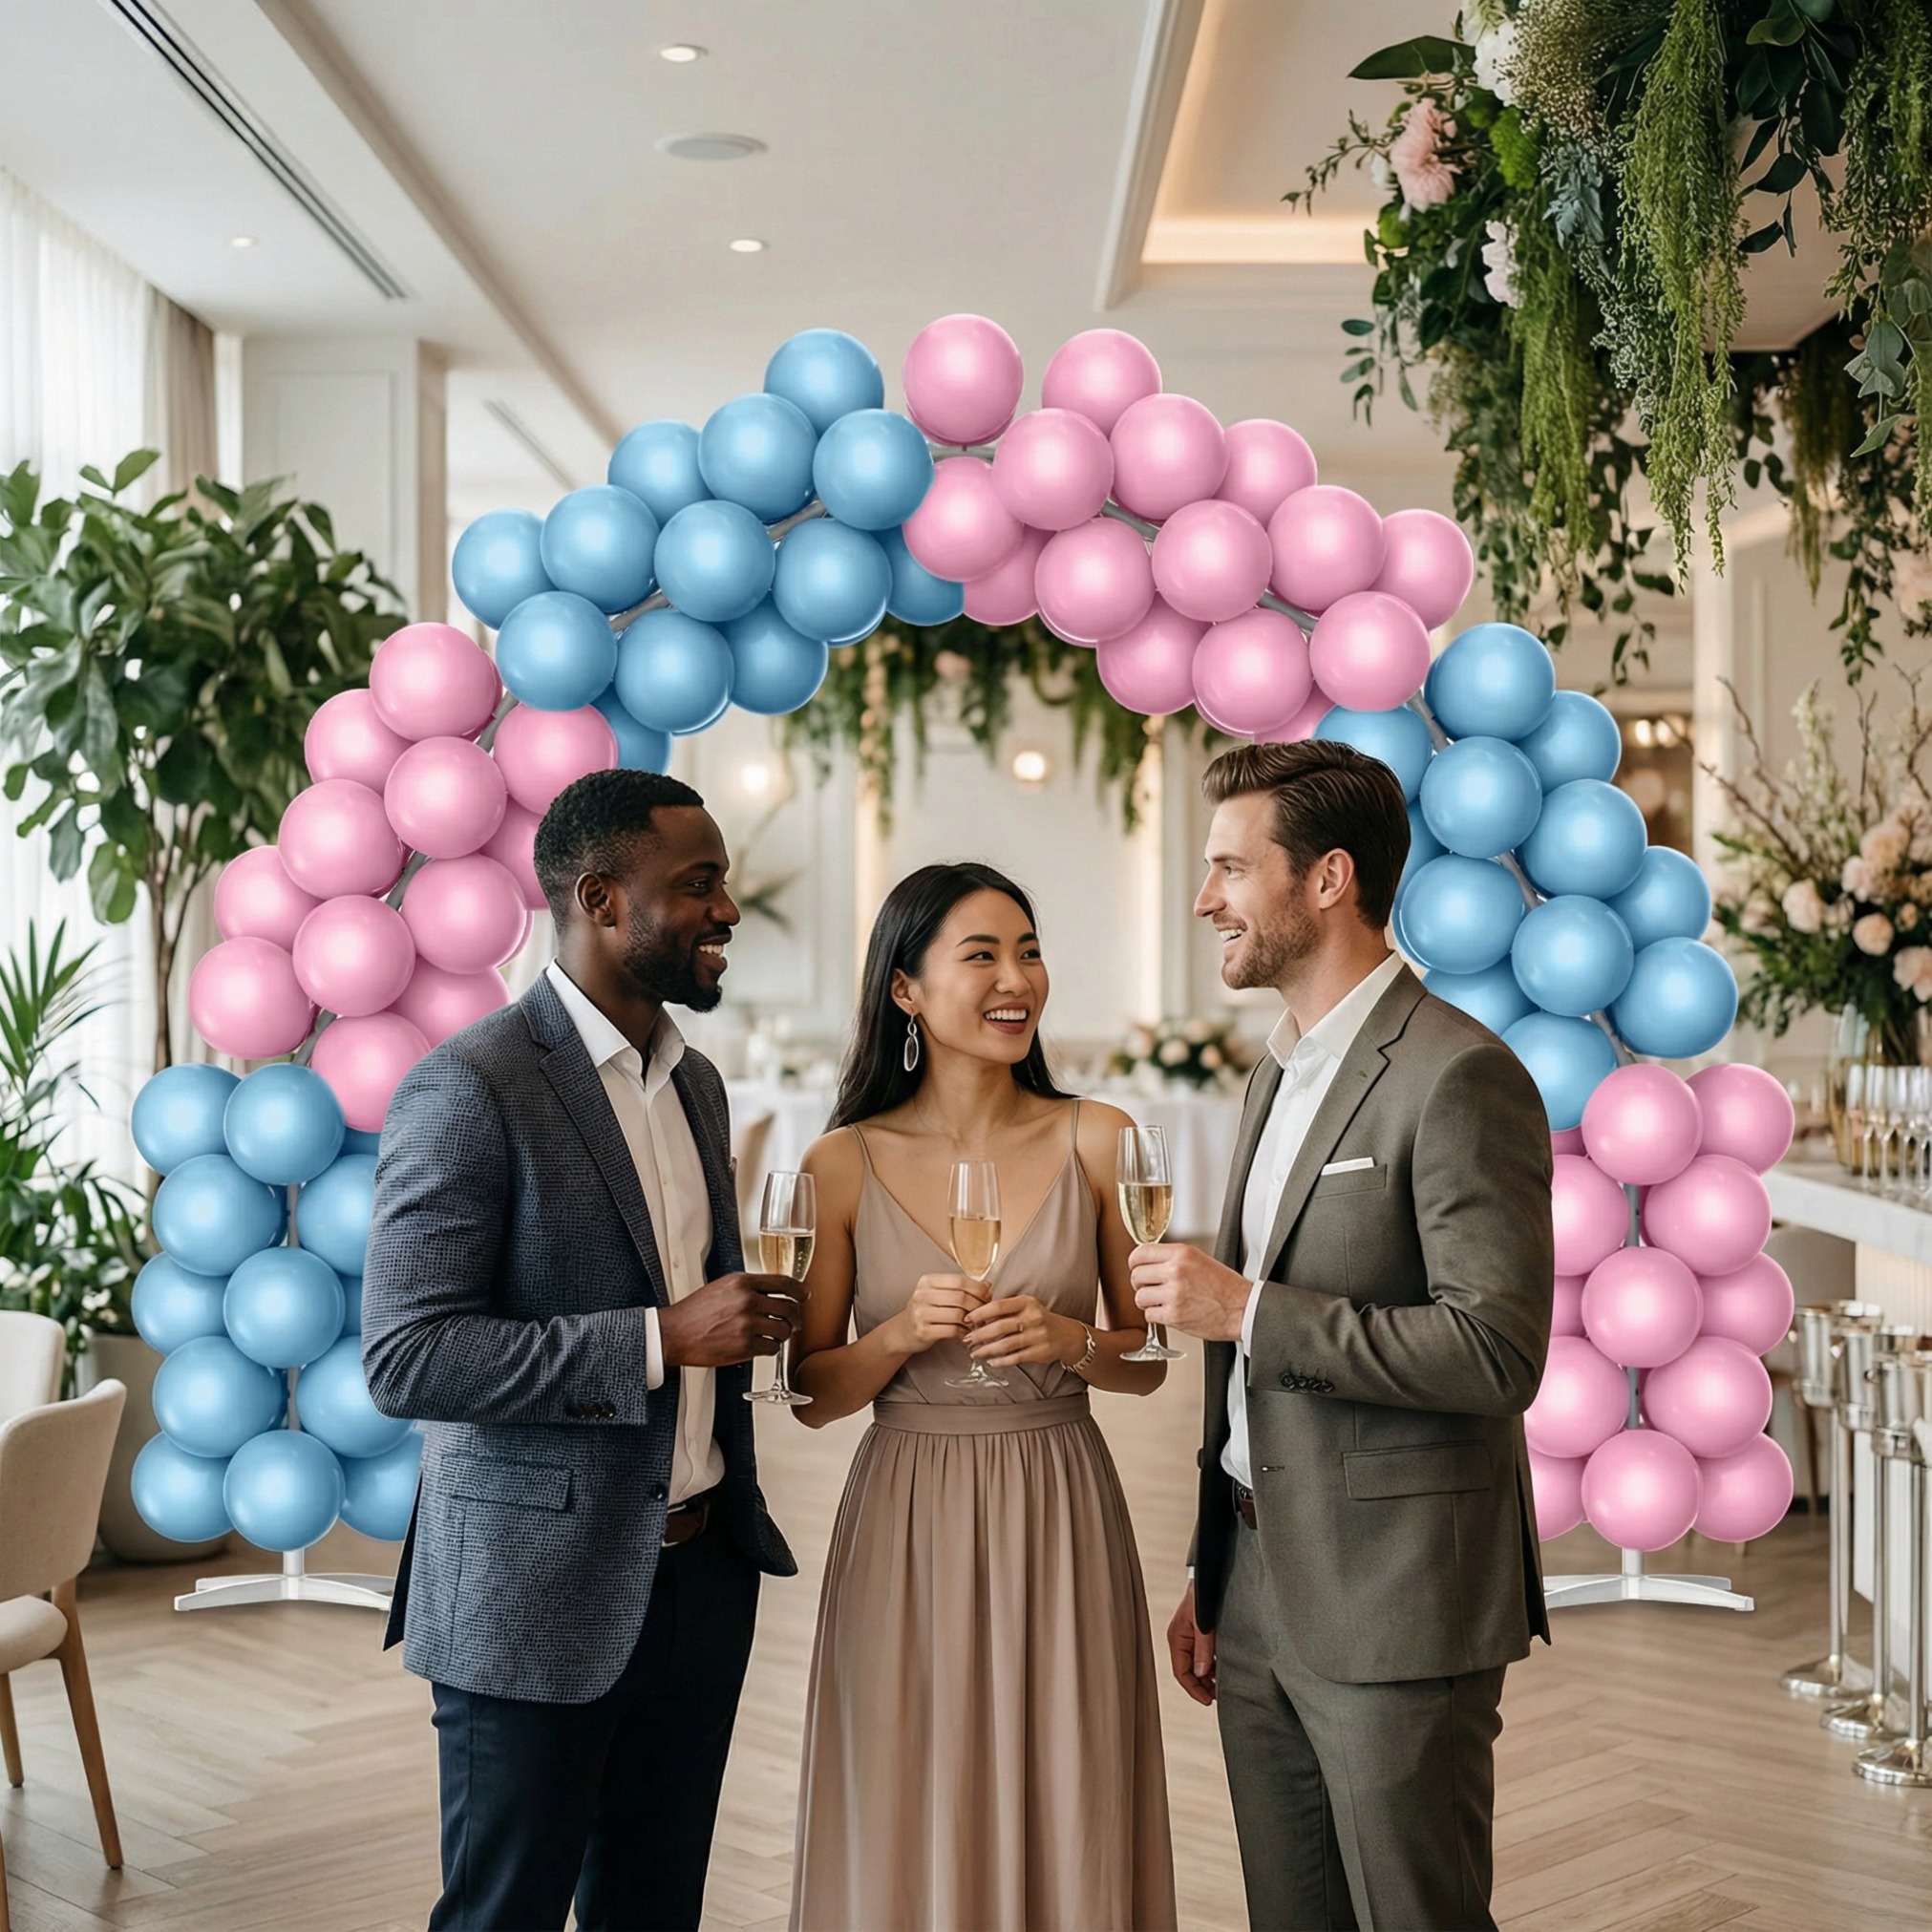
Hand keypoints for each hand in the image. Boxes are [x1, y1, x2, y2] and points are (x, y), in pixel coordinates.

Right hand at [657, 1273, 800, 1367]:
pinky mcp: (744, 1347)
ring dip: (781, 1334)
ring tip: (772, 1335)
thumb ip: (748, 1288)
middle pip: (789, 1308)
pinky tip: (761, 1346)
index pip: (784, 1283)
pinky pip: (771, 1348)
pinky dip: (770, 1348)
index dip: (800, 1291)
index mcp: (742, 1282)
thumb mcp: (723, 1287)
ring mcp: (747, 1324)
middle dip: (795, 1317)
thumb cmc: (695, 1312)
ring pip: (783, 1330)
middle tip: (793, 1322)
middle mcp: (747, 1301)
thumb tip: (774, 1293)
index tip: (804, 1296)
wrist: (675, 1333)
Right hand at [895, 1272, 987, 1353]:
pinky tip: (965, 1333)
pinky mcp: (923, 1331)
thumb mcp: (938, 1294)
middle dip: (978, 1305)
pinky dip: (963, 1333)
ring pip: (958, 1315)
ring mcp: (921, 1314)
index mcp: (927, 1281)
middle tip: (985, 1312)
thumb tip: (988, 1287)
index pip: (959, 1280)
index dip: (978, 1288)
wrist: (902, 1332)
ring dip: (972, 1321)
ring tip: (976, 1323)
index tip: (988, 1295)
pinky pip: (952, 1331)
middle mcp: (922, 1295)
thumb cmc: (926, 1311)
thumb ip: (960, 1289)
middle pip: (961, 1297)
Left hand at [965, 1295, 1077, 1367]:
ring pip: (1005, 1345)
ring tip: (975, 1352)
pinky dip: (1000, 1361)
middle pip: (999, 1327)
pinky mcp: (1039, 1352)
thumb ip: (1005, 1307)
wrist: (1065, 1335)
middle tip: (966, 1339)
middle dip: (979, 1334)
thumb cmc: (1039, 1319)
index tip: (967, 1319)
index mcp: (1027, 1302)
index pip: (999, 1306)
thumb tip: (976, 1313)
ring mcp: (1037, 1336)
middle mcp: (1033, 1318)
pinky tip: (990, 1361)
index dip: (980, 1312)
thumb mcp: (1026, 1306)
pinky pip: (1015, 1358)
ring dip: (986, 1350)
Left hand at [1130, 1243, 1252, 1341]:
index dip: (1135, 1263)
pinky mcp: (1174, 1315)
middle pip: (1136, 1275)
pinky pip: (1149, 1315)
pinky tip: (1168, 1313)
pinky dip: (1156, 1316)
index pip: (1141, 1253)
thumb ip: (1174, 1259)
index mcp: (1182, 1254)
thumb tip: (1150, 1262)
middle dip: (1140, 1284)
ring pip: (1139, 1297)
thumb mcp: (1199, 1260)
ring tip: (1160, 1302)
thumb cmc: (1225, 1287)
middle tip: (1149, 1288)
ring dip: (1147, 1302)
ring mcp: (1174, 1293)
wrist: (1242, 1309)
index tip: (1136, 1268)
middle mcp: (1176, 1271)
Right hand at [1167, 1586, 1215, 1705]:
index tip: (1208, 1701)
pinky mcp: (1200, 1634)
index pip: (1181, 1673)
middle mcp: (1181, 1640)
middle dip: (1201, 1687)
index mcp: (1177, 1638)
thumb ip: (1203, 1649)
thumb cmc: (1202, 1596)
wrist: (1209, 1577)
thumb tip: (1201, 1674)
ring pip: (1196, 1666)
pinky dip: (1211, 1667)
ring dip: (1206, 1678)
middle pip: (1188, 1672)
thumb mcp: (1204, 1624)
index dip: (1194, 1689)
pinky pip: (1203, 1657)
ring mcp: (1190, 1637)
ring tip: (1220, 1688)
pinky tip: (1221, 1672)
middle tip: (1217, 1698)